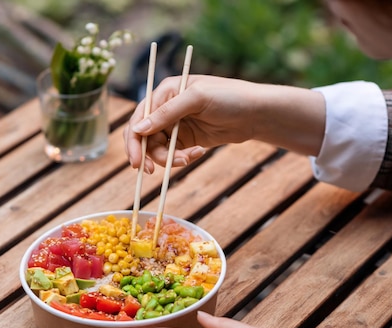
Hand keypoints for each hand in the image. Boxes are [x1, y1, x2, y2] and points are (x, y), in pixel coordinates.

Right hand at [123, 75, 325, 173]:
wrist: (257, 113)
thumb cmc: (230, 97)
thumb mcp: (197, 99)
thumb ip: (167, 113)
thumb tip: (139, 129)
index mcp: (165, 92)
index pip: (139, 117)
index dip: (134, 140)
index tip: (137, 161)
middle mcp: (167, 108)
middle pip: (144, 136)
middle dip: (148, 154)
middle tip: (152, 172)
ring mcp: (177, 125)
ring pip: (158, 148)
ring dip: (169, 158)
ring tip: (189, 159)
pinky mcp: (187, 139)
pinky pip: (174, 154)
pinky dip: (182, 158)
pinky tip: (198, 154)